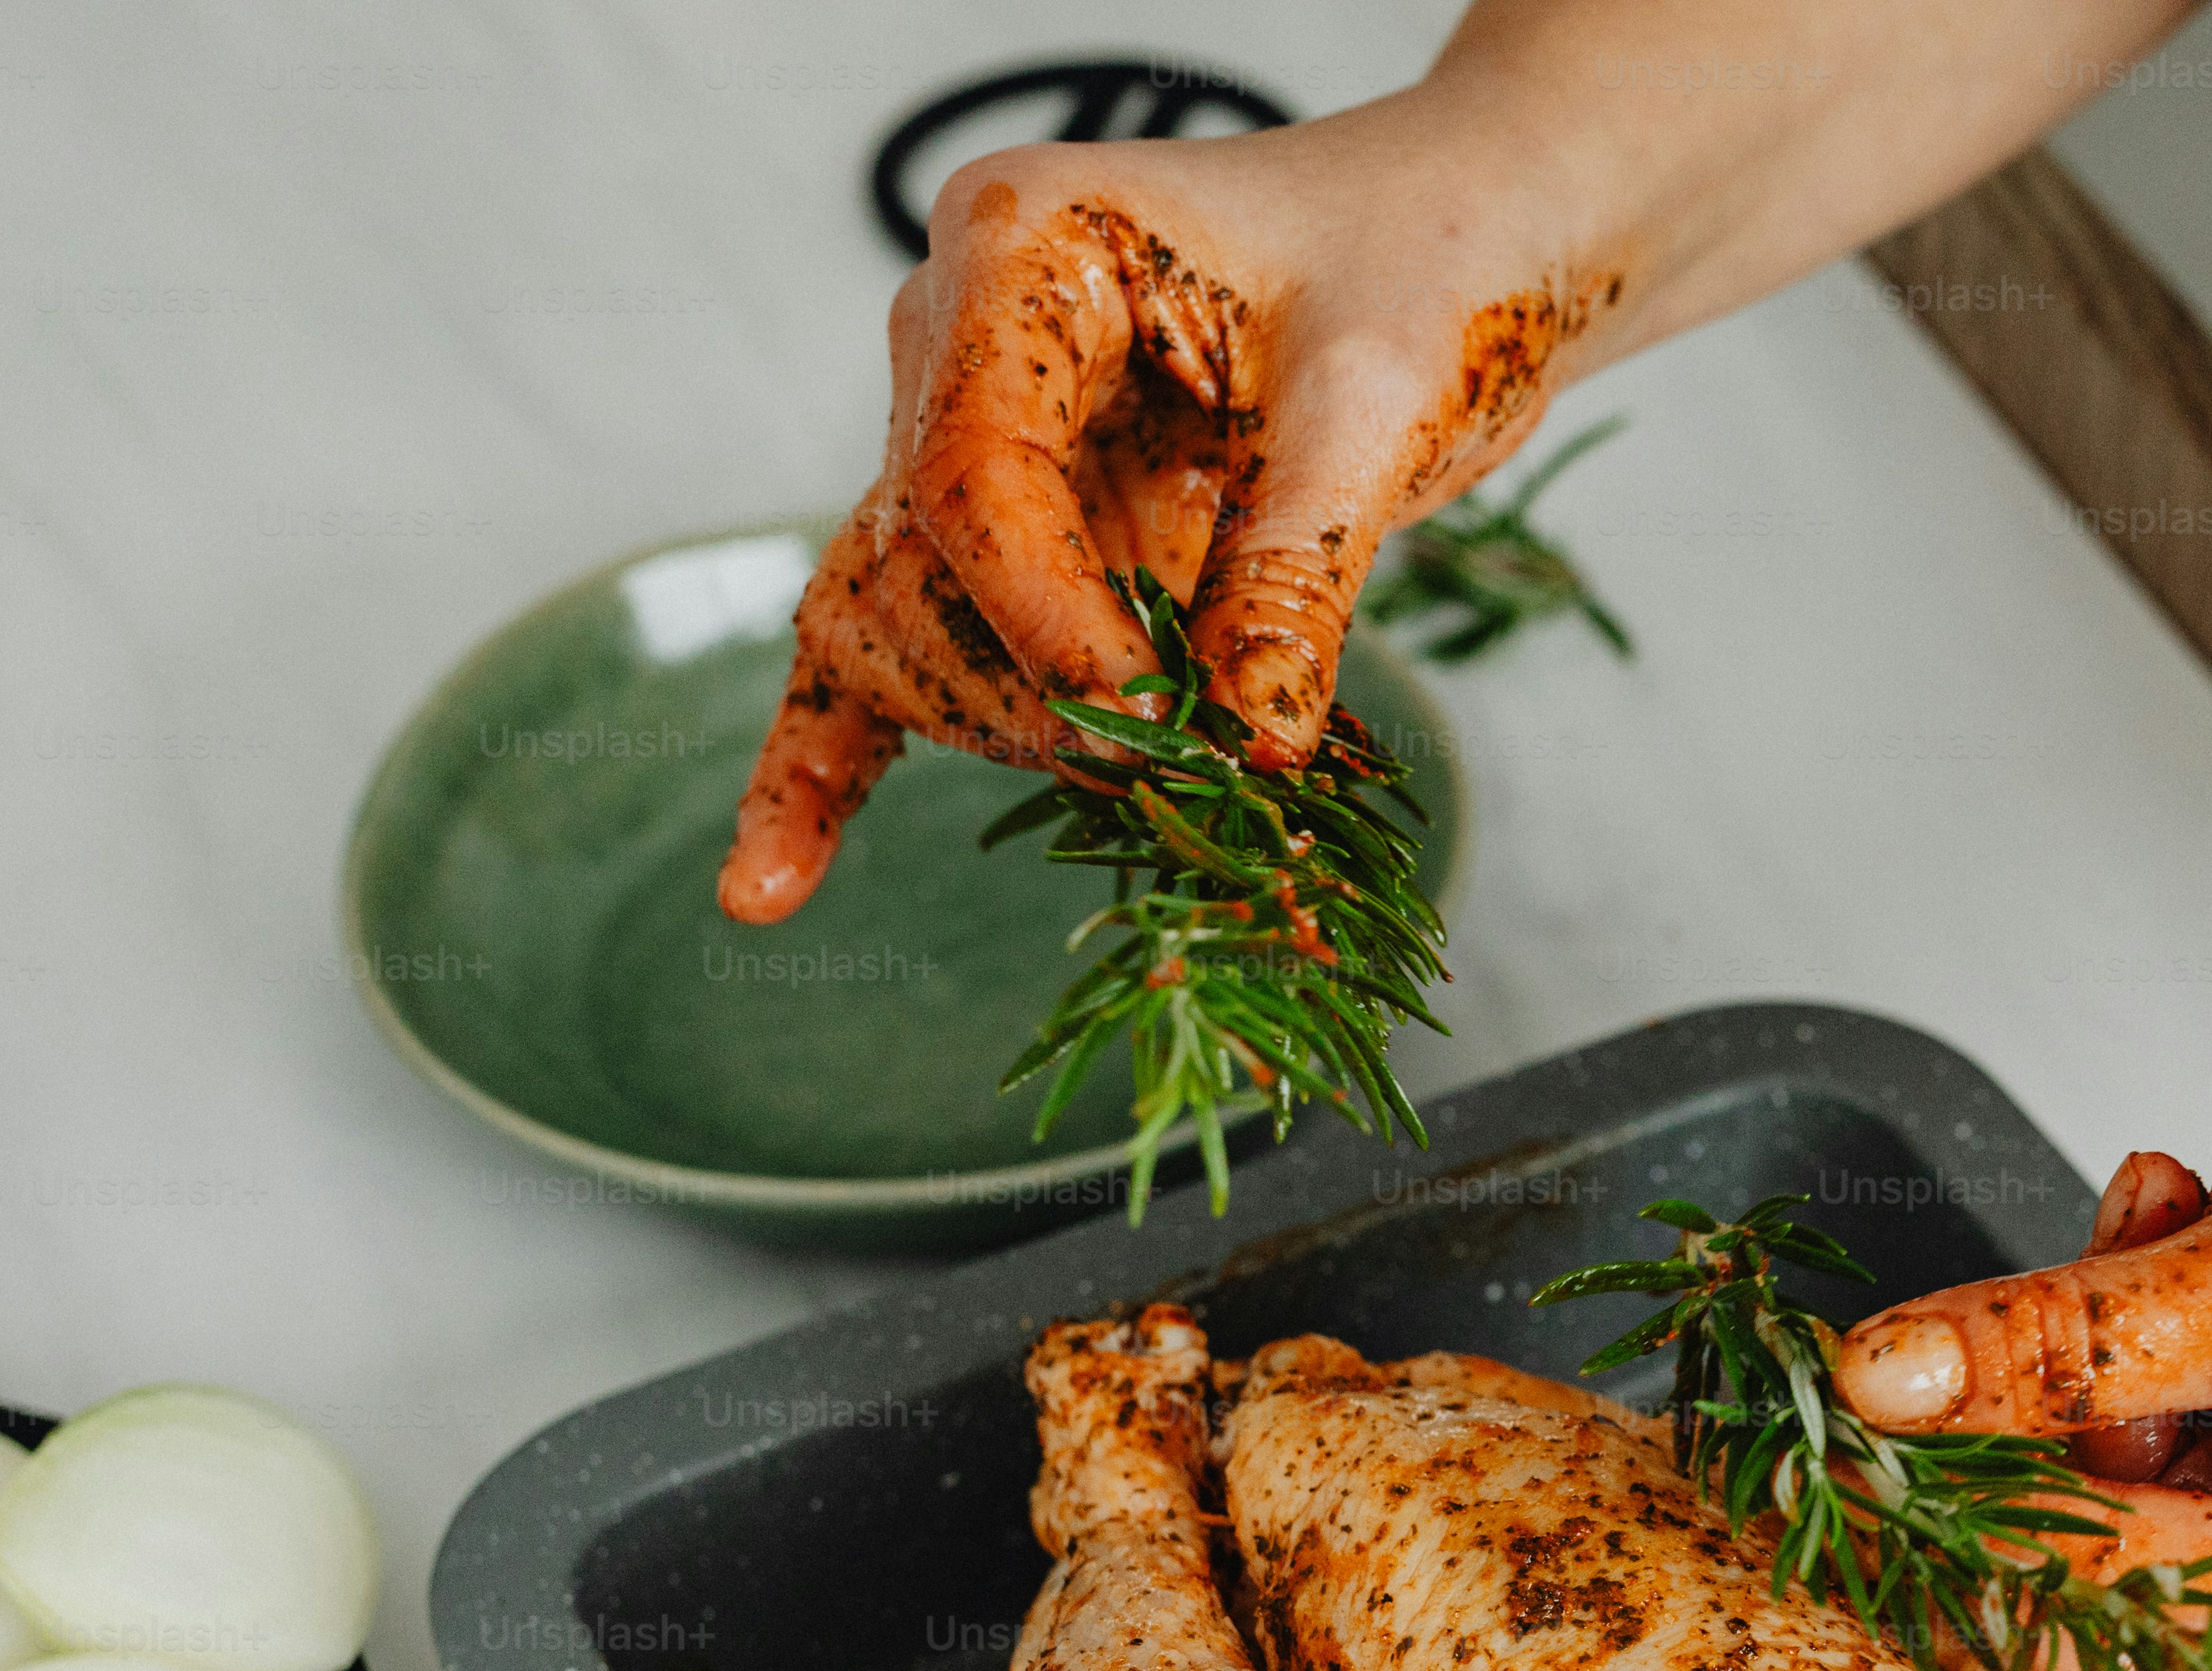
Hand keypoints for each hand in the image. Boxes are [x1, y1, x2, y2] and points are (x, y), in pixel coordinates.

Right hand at [718, 109, 1615, 921]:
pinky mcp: (993, 530)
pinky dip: (826, 769)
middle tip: (1200, 770)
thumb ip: (1295, 572)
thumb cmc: (1416, 262)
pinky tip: (766, 893)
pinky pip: (875, 653)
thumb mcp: (1380, 405)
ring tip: (1167, 794)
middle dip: (1046, 698)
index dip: (1051, 625)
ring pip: (903, 628)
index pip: (971, 476)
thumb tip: (1251, 744)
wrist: (1446, 237)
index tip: (1157, 725)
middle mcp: (954, 336)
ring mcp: (957, 430)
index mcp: (1022, 247)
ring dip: (1021, 733)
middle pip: (919, 568)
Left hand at [1830, 1005, 2211, 1670]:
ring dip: (2146, 1326)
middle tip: (2126, 1226)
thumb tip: (1878, 1391)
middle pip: (2125, 1560)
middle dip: (2087, 1390)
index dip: (1974, 1522)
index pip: (2113, 1627)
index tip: (1866, 1416)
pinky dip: (2203, 1315)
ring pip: (2157, 1472)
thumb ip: (2067, 1347)